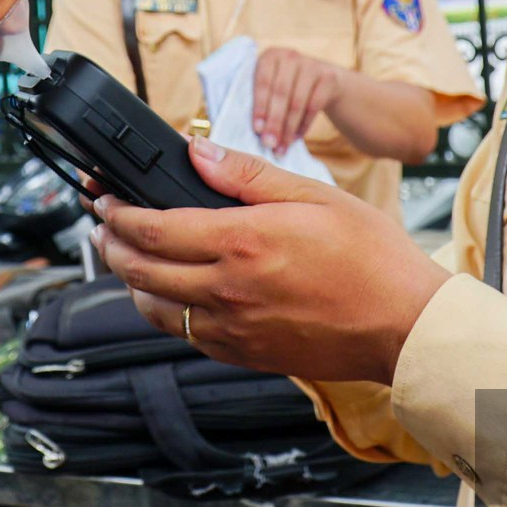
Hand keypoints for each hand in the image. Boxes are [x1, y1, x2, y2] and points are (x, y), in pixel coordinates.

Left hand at [90, 137, 451, 383]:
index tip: (104, 201)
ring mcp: (233, 328)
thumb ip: (247, 175)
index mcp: (243, 243)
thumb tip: (197, 152)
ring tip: (127, 258)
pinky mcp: (244, 354)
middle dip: (111, 245)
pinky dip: (165, 312)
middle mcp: (229, 290)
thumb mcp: (315, 195)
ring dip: (131, 281)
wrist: (404, 326)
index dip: (118, 214)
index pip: (154, 229)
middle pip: (140, 270)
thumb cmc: (372, 258)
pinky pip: (185, 335)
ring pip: (154, 309)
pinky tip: (170, 294)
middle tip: (102, 227)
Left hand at [251, 46, 343, 153]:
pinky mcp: (328, 76)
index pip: (263, 82)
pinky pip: (314, 106)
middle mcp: (290, 56)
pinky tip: (295, 138)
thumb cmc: (288, 89)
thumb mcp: (273, 87)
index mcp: (269, 57)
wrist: (324, 80)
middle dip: (274, 122)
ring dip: (288, 128)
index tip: (257, 130)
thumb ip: (262, 103)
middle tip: (269, 144)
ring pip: (297, 102)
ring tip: (281, 147)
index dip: (260, 107)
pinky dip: (303, 125)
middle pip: (281, 93)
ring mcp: (311, 65)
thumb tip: (254, 132)